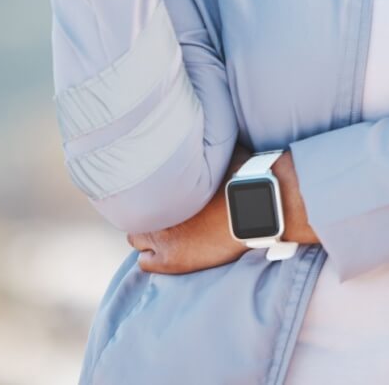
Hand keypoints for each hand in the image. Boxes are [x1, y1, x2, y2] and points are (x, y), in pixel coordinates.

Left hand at [127, 144, 253, 273]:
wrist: (253, 211)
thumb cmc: (242, 179)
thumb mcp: (221, 152)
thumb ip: (206, 147)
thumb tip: (206, 127)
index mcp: (163, 182)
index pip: (137, 187)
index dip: (152, 193)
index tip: (162, 195)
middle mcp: (155, 207)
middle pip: (135, 213)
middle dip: (148, 214)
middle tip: (164, 215)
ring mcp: (159, 236)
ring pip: (135, 239)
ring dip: (148, 236)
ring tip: (166, 234)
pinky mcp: (170, 260)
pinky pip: (144, 262)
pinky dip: (152, 258)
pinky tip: (168, 252)